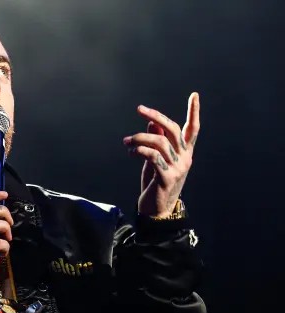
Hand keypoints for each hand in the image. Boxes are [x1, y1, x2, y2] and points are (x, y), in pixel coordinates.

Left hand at [123, 92, 200, 217]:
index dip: (194, 112)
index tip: (194, 95)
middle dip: (156, 116)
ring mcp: (177, 168)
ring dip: (139, 138)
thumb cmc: (156, 182)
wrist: (157, 210)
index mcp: (185, 153)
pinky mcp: (166, 178)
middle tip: (139, 109)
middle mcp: (185, 158)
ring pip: (159, 142)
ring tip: (126, 141)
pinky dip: (140, 151)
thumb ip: (157, 142)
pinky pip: (153, 157)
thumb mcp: (156, 160)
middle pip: (173, 130)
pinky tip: (131, 151)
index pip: (193, 129)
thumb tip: (152, 124)